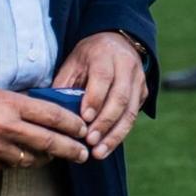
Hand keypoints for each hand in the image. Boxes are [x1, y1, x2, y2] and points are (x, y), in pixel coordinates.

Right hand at [0, 84, 89, 171]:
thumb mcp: (0, 94)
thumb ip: (24, 105)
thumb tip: (49, 115)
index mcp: (12, 105)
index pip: (52, 115)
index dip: (72, 124)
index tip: (83, 129)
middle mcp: (7, 128)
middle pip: (48, 142)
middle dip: (71, 149)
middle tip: (84, 154)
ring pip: (31, 159)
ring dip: (45, 158)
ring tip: (54, 155)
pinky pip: (9, 166)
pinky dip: (18, 161)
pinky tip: (20, 155)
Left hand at [52, 32, 147, 160]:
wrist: (116, 42)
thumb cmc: (89, 57)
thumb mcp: (73, 63)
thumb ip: (64, 85)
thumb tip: (52, 114)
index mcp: (105, 54)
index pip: (102, 77)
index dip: (95, 99)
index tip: (84, 119)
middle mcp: (126, 65)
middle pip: (119, 97)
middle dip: (104, 123)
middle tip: (90, 142)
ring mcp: (138, 79)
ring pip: (130, 111)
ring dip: (115, 135)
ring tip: (99, 152)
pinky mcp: (144, 92)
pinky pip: (134, 115)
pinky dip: (121, 133)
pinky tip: (107, 146)